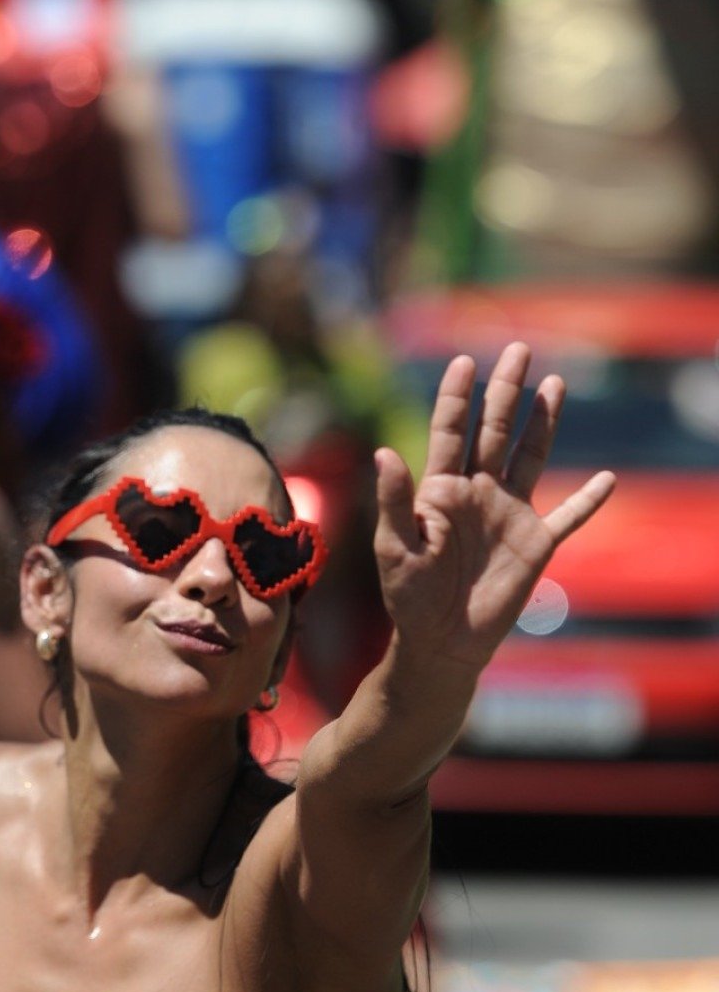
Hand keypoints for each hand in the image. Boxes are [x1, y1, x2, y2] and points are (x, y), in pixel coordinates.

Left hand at [373, 342, 613, 672]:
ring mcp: (508, 514)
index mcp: (441, 488)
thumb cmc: (408, 596)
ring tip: (555, 383)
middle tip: (517, 349)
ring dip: (543, 422)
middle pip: (494, 430)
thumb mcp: (395, 548)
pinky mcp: (534, 544)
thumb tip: (384, 452)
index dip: (456, 397)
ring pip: (530, 457)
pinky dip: (588, 501)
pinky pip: (567, 518)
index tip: (464, 361)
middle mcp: (477, 492)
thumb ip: (395, 501)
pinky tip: (607, 480)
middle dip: (505, 390)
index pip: (450, 431)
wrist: (439, 641)